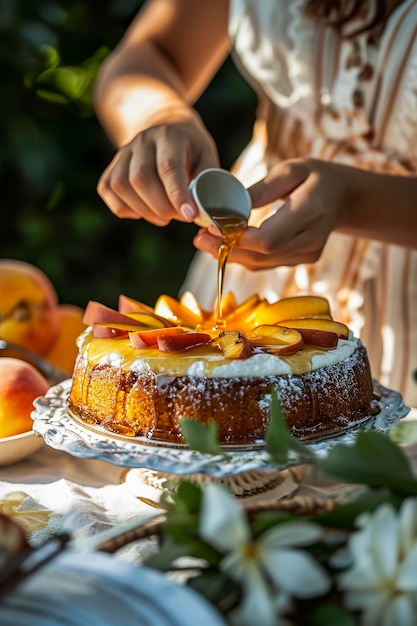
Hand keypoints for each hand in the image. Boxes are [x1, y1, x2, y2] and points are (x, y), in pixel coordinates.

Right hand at [97, 113, 218, 225]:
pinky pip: (108, 190)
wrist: (164, 125)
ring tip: (164, 216)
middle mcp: (142, 141)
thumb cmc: (190, 148)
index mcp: (169, 136)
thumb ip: (207, 181)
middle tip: (179, 216)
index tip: (188, 215)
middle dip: (161, 207)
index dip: (177, 194)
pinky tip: (142, 210)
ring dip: (144, 210)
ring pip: (122, 186)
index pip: (168, 166)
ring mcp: (123, 153)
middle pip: (141, 178)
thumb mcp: (206, 156)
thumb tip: (205, 211)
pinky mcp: (111, 166)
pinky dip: (124, 207)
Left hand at [193, 158, 355, 268]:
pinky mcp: (303, 260)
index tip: (213, 226)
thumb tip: (231, 206)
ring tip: (205, 242)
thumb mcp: (292, 169)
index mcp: (311, 210)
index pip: (269, 238)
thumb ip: (263, 188)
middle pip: (262, 255)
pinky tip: (225, 246)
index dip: (238, 238)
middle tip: (198, 238)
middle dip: (227, 249)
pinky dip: (245, 256)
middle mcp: (311, 238)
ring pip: (262, 263)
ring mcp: (308, 253)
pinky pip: (268, 263)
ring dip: (232, 255)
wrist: (347, 197)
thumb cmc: (316, 177)